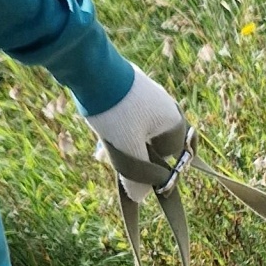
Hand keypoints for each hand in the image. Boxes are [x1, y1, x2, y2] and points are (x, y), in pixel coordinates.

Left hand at [84, 65, 188, 201]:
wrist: (91, 67)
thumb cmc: (116, 110)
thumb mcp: (127, 149)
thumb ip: (137, 176)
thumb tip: (140, 197)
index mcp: (173, 121)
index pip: (174, 154)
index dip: (158, 168)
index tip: (140, 175)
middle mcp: (165, 105)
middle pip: (156, 141)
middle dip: (139, 154)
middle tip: (119, 161)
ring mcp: (148, 93)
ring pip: (140, 128)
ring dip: (125, 140)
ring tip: (106, 145)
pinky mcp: (130, 85)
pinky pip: (129, 113)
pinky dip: (118, 124)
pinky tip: (102, 128)